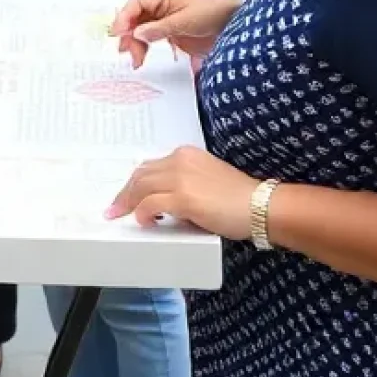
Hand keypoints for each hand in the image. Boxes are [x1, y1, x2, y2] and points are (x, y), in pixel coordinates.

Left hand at [105, 146, 259, 240]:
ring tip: (121, 216)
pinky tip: (143, 221)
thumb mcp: (207, 181)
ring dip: (127, 202)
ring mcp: (180, 178)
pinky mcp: (184, 198)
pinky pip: (151, 204)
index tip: (126, 194)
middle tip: (114, 209)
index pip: (150, 166)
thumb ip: (185, 184)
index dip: (135, 181)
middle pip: (141, 174)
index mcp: (185, 155)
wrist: (262, 206)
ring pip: (141, 187)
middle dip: (124, 192)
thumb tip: (164, 204)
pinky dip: (142, 213)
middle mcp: (179, 161)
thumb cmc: (240, 198)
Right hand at [108, 0, 240, 69]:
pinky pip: (152, 43)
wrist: (235, 24)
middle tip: (128, 53)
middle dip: (128, 36)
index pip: (134, 6)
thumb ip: (159, 28)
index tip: (118, 34)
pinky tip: (142, 60)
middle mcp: (159, 11)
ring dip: (135, 45)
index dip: (124, 18)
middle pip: (135, 21)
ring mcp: (165, 25)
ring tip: (136, 62)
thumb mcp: (184, 21)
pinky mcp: (173, 38)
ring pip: (141, 33)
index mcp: (160, 0)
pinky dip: (145, 50)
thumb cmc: (210, 14)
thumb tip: (135, 34)